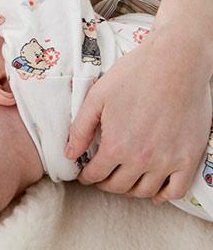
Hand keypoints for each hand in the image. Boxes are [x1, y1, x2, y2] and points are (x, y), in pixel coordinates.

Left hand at [65, 27, 211, 204]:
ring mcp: (168, 160)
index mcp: (116, 145)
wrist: (175, 63)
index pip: (96, 174)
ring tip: (122, 180)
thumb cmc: (133, 75)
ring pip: (144, 191)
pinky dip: (163, 195)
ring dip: (130, 190)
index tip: (84, 175)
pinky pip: (176, 190)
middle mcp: (141, 159)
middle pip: (119, 186)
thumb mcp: (97, 98)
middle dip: (104, 184)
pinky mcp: (189, 157)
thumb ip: (81, 129)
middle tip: (101, 177)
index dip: (86, 177)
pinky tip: (153, 190)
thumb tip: (69, 154)